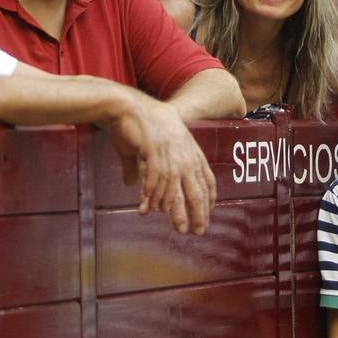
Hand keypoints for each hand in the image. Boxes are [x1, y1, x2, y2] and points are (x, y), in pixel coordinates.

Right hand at [108, 94, 215, 234]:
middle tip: (199, 231)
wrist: (128, 106)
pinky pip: (154, 183)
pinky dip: (151, 198)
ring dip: (177, 212)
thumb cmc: (138, 123)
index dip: (209, 197)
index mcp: (189, 151)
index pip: (206, 178)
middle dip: (199, 212)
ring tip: (179, 228)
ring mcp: (169, 155)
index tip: (209, 213)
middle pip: (196, 190)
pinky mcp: (153, 154)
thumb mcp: (149, 145)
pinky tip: (147, 210)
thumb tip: (130, 182)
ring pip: (176, 191)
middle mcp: (183, 155)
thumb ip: (141, 166)